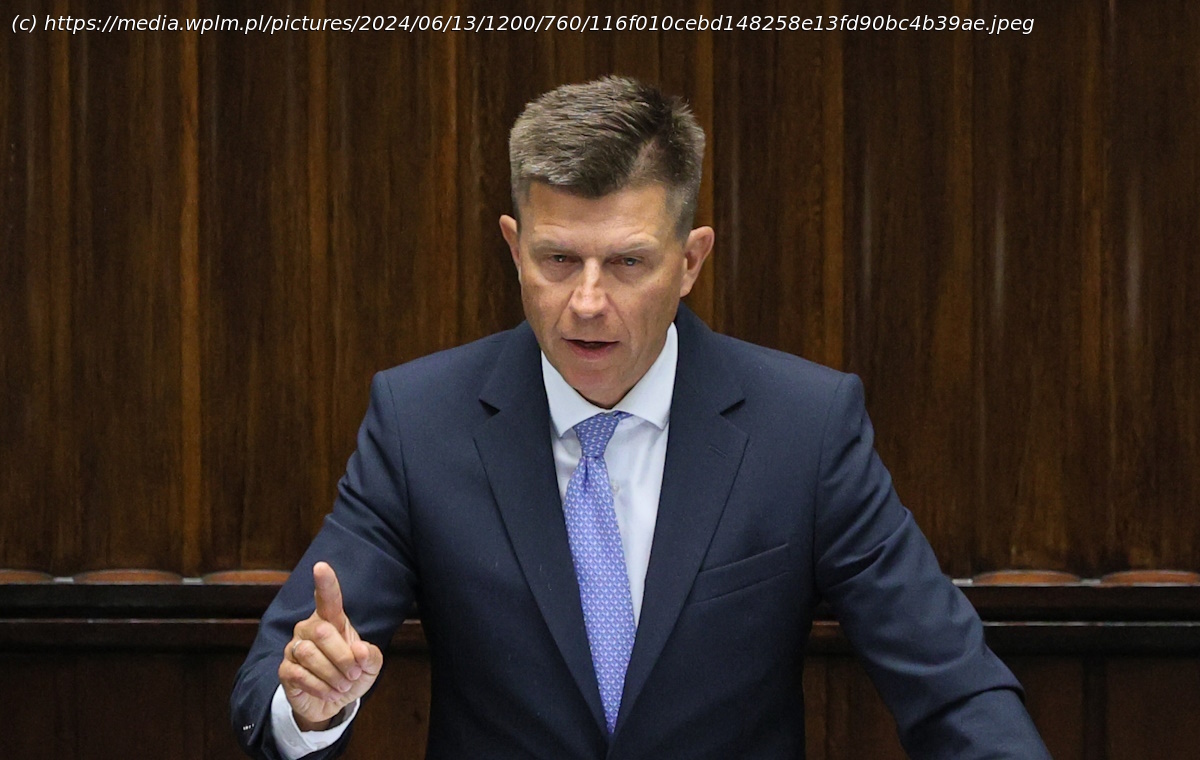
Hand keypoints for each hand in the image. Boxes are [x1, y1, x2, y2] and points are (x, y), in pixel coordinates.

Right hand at [278, 561, 383, 730]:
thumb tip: (360, 650)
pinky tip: (329, 692)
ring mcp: (294, 648)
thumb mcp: (370, 666)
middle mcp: (308, 628)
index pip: (327, 599)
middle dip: (344, 658)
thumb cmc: (351, 675)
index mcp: (331, 620)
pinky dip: (320, 687)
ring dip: (332, 676)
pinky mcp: (285, 670)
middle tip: (354, 675)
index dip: (325, 583)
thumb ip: (371, 656)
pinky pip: (300, 675)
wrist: (332, 703)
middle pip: (323, 632)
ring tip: (342, 686)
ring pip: (310, 654)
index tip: (321, 566)